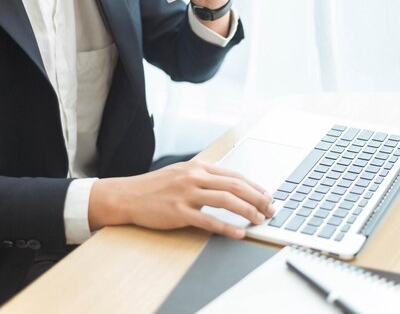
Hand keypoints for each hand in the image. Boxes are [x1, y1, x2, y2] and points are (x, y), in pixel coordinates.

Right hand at [88, 160, 275, 238]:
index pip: (234, 175)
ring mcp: (187, 194)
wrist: (127, 195)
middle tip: (271, 209)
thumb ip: (204, 177)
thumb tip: (229, 186)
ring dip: (247, 211)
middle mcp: (194, 177)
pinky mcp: (179, 212)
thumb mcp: (182, 173)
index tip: (267, 195)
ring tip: (260, 220)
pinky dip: (227, 227)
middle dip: (257, 198)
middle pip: (235, 186)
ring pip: (226, 200)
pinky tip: (238, 233)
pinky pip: (209, 220)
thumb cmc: (155, 187)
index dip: (254, 186)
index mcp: (198, 167)